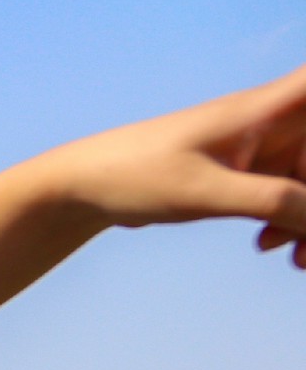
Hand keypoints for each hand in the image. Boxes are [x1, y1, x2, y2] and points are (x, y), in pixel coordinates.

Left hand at [0, 65, 305, 366]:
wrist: (84, 187)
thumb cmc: (136, 175)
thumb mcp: (205, 191)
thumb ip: (272, 200)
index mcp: (264, 109)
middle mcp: (268, 122)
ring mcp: (258, 148)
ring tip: (295, 260)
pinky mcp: (244, 174)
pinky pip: (288, 196)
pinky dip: (289, 222)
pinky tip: (267, 248)